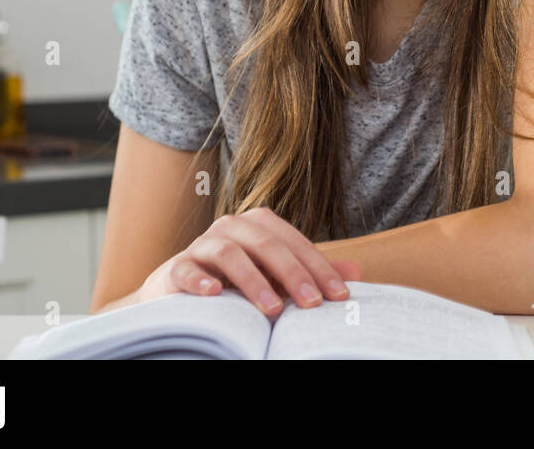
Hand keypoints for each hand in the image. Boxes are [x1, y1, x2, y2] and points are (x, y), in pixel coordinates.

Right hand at [138, 207, 360, 314]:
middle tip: (312, 304)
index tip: (339, 296)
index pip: (295, 243)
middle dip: (293, 275)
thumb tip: (357, 274)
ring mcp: (202, 244)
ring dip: (253, 279)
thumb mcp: (277, 279)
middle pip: (267, 244)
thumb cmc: (236, 283)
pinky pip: (187, 270)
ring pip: (229, 252)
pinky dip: (200, 280)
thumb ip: (311, 274)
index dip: (319, 268)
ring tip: (272, 308)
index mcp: (259, 225)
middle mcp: (232, 226)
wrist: (178, 294)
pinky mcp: (176, 267)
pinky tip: (214, 295)